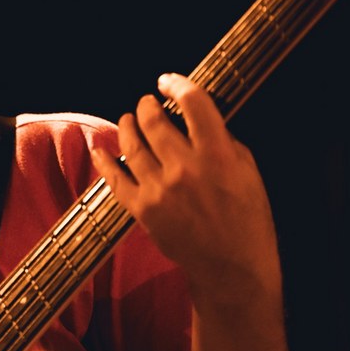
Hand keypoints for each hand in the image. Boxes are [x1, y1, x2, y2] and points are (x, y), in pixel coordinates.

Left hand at [94, 72, 282, 305]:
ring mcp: (160, 190)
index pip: (194, 104)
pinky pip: (114, 178)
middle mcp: (185, 169)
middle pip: (154, 121)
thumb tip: (196, 117)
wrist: (232, 268)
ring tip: (130, 120)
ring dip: (127, 126)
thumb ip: (223, 141)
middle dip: (147, 106)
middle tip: (147, 103)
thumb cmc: (247, 218)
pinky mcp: (142, 209)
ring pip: (131, 144)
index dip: (177, 85)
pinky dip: (104, 160)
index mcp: (218, 156)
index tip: (168, 81)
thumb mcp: (248, 172)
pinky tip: (101, 150)